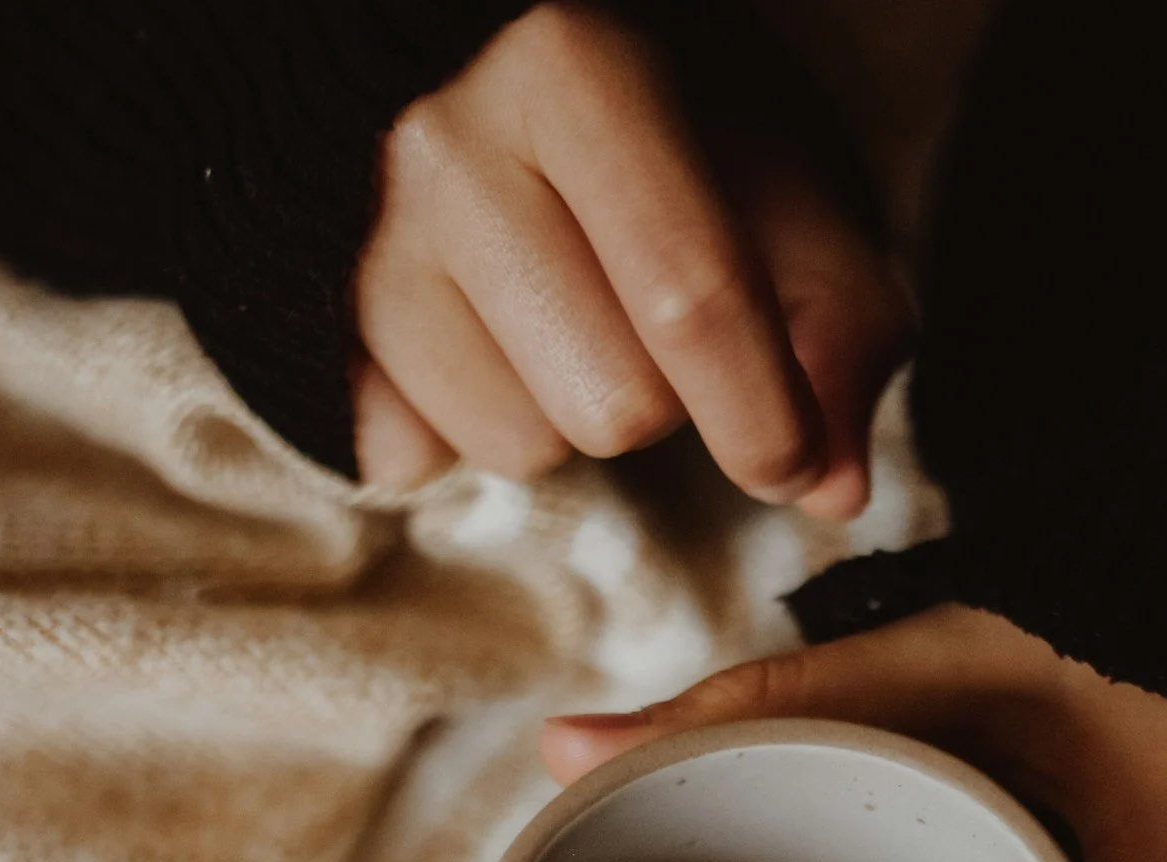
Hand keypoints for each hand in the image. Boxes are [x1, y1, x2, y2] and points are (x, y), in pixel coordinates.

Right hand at [354, 2, 910, 511]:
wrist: (493, 73)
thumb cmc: (673, 126)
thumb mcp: (790, 182)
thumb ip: (843, 324)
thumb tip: (834, 488)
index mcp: (577, 69)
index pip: (688, 301)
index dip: (762, 417)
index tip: (794, 465)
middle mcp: (448, 141)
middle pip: (612, 404)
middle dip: (667, 402)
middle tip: (659, 331)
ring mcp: (368, 235)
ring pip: (518, 445)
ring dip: (573, 417)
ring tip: (574, 325)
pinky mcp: (324, 320)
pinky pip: (421, 457)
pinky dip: (476, 429)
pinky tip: (498, 348)